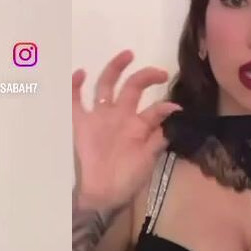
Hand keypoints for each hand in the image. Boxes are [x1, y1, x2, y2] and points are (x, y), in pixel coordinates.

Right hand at [71, 49, 182, 211]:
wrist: (102, 195)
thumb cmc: (126, 180)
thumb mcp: (149, 159)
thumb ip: (159, 137)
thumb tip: (175, 114)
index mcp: (138, 125)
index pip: (154, 108)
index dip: (165, 105)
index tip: (175, 107)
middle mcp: (120, 117)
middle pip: (132, 87)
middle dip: (146, 75)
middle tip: (159, 71)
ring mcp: (99, 118)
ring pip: (106, 86)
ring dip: (115, 69)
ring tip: (127, 55)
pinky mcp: (81, 123)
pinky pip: (75, 101)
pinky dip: (74, 86)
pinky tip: (79, 74)